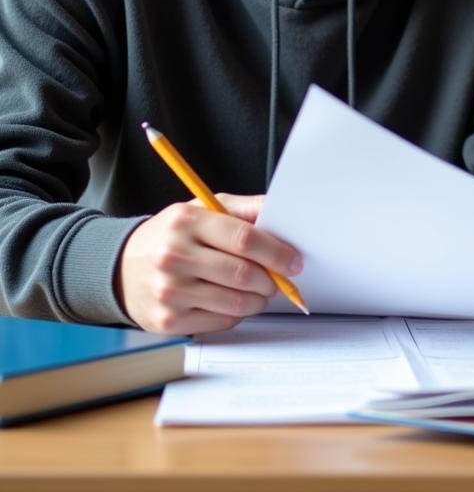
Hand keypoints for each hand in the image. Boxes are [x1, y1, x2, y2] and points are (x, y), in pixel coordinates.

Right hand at [116, 194, 301, 334]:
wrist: (121, 267)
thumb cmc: (172, 236)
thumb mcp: (203, 209)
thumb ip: (244, 209)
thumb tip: (281, 213)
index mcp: (186, 222)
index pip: (244, 239)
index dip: (276, 252)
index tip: (293, 260)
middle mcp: (174, 256)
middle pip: (242, 274)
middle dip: (272, 280)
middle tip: (279, 279)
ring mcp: (169, 291)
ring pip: (235, 302)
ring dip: (259, 299)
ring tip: (261, 290)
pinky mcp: (168, 320)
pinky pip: (221, 322)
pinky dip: (238, 313)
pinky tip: (234, 301)